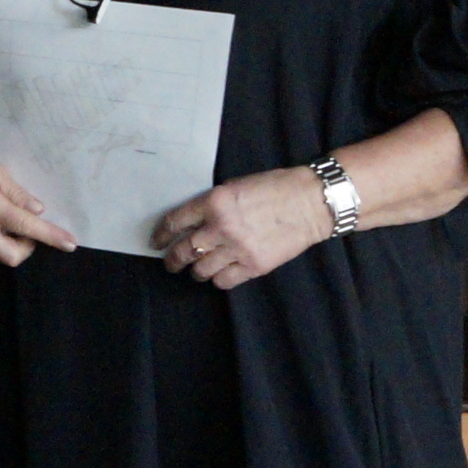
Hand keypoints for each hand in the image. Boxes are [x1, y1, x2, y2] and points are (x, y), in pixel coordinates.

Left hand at [152, 167, 333, 287]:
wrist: (310, 202)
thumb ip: (212, 205)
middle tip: (171, 263)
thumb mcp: (236, 186)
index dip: (161, 234)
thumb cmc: (275, 188)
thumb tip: (191, 223)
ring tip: (197, 269)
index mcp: (214, 202)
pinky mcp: (253, 266)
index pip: (175, 222)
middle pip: (183, 251)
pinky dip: (218, 279)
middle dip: (172, 260)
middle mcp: (221, 227)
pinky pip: (223, 281)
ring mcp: (237, 249)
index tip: (157, 242)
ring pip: (200, 270)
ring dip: (195, 271)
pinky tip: (220, 273)